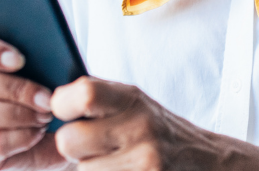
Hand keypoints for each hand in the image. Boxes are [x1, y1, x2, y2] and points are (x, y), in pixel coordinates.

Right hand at [0, 31, 72, 169]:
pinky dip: (21, 137)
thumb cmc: (50, 93)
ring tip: (46, 116)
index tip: (19, 59)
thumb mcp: (49, 67)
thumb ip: (39, 53)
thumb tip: (45, 49)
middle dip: (16, 89)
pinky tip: (38, 133)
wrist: (62, 134)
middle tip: (47, 97)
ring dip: (19, 114)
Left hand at [51, 77, 258, 170]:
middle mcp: (140, 128)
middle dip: (73, 148)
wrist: (209, 163)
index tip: (66, 112)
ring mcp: (145, 162)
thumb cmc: (161, 132)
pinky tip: (120, 170)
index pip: (82, 94)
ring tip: (113, 163)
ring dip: (89, 169)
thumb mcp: (135, 103)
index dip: (63, 104)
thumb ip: (97, 99)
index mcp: (132, 99)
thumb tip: (49, 102)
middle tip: (92, 147)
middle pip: (69, 140)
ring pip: (81, 170)